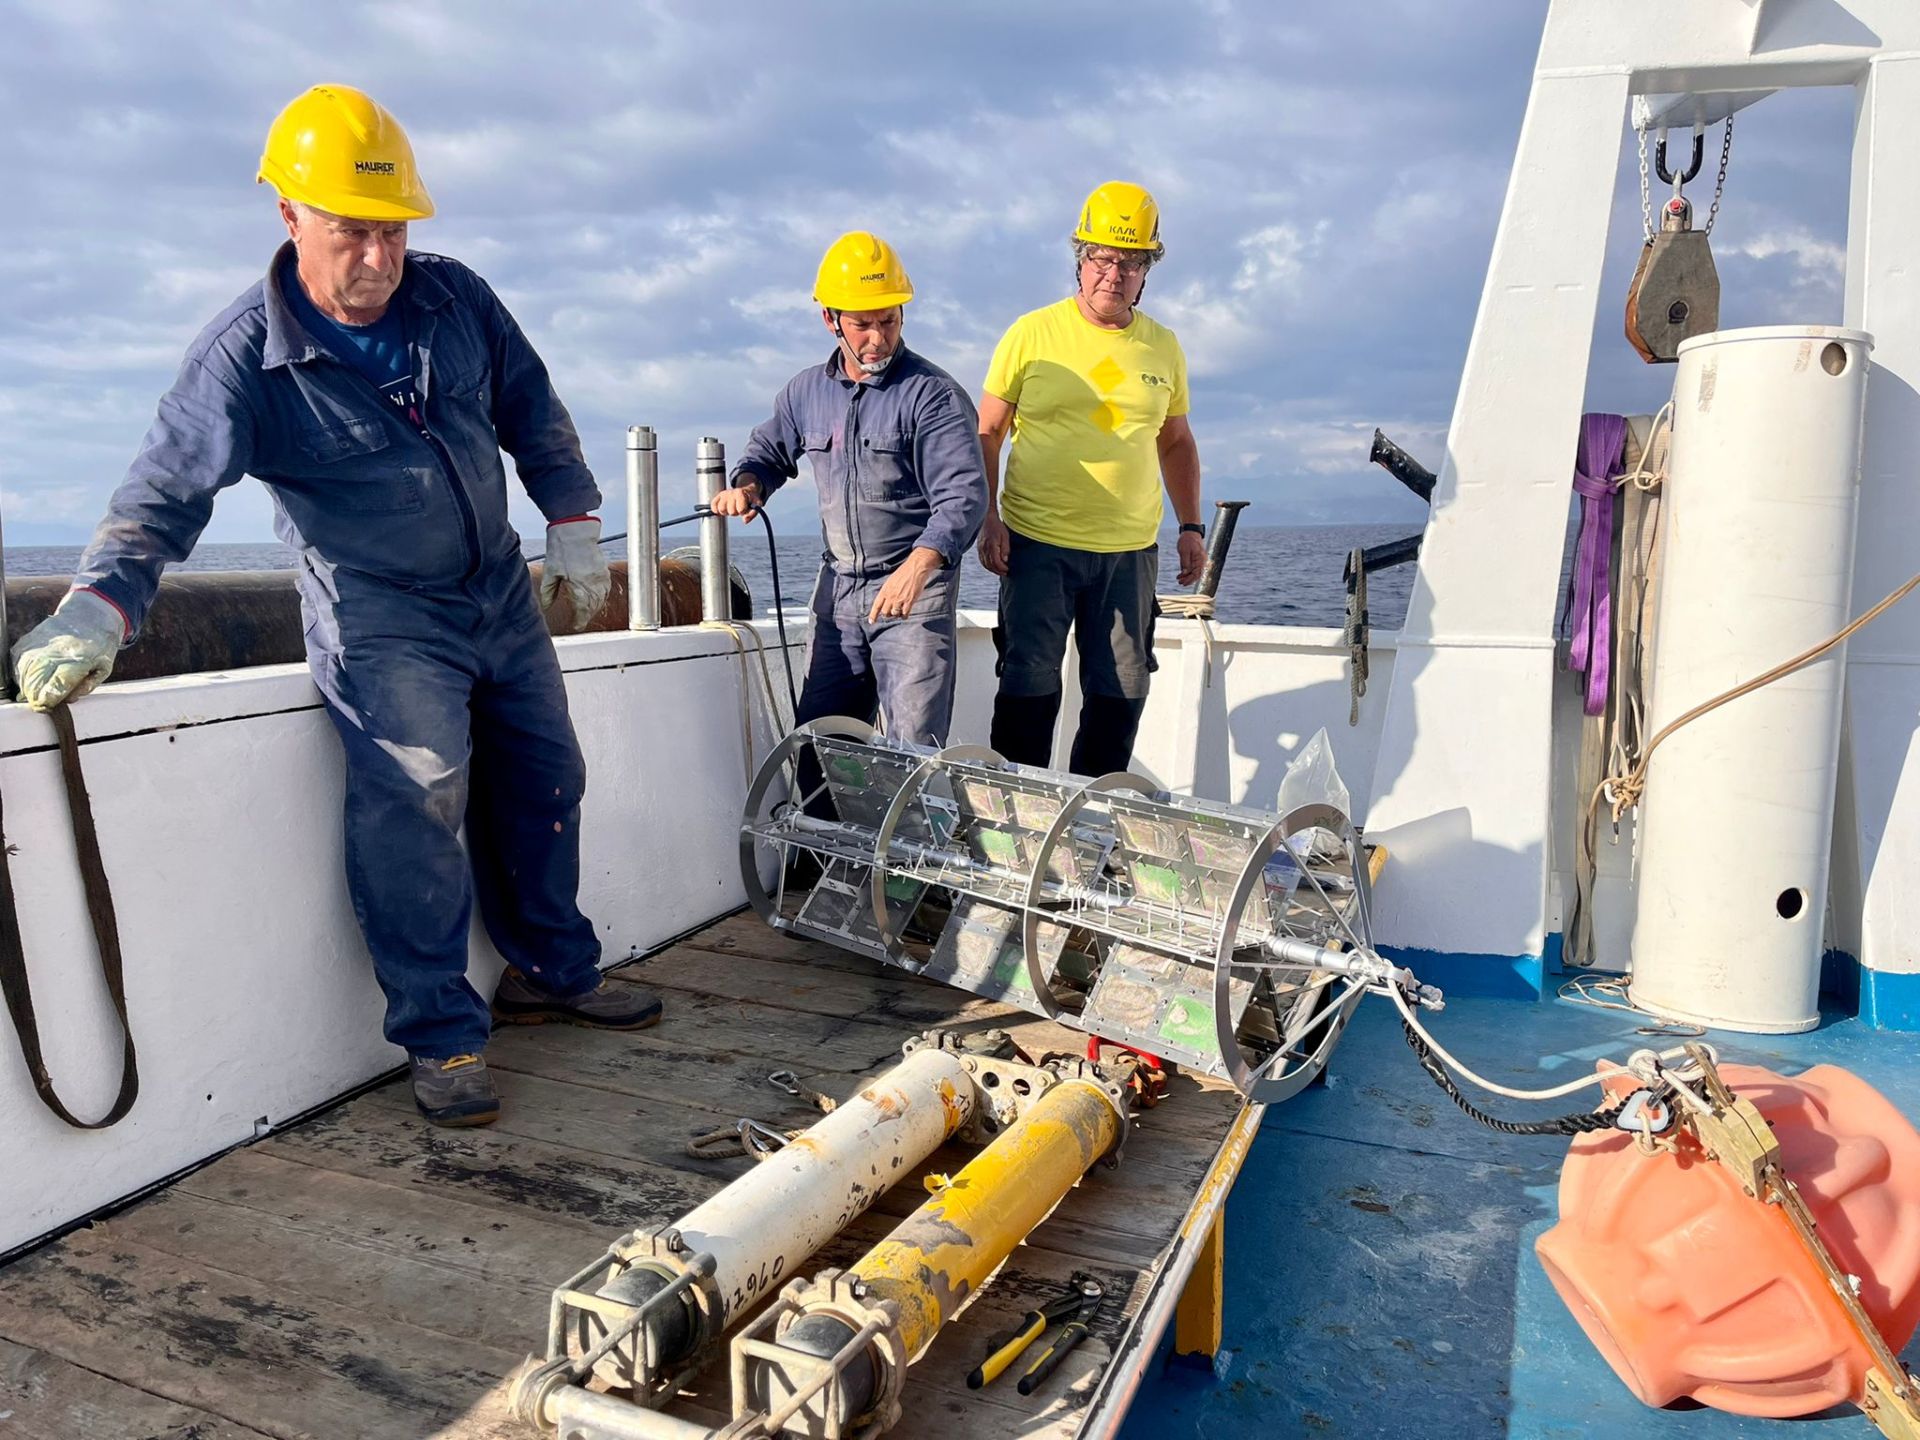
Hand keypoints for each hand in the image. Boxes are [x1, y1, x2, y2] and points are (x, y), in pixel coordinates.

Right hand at [11, 589, 124, 710]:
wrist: (86, 615)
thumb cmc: (97, 645)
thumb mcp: (103, 669)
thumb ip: (85, 687)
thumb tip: (65, 701)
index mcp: (76, 661)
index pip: (54, 689)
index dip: (50, 703)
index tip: (52, 707)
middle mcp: (51, 654)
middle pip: (33, 687)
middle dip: (38, 699)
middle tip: (46, 701)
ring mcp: (34, 648)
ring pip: (21, 679)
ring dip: (29, 688)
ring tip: (42, 688)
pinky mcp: (23, 644)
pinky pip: (15, 667)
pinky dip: (23, 675)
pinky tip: (36, 675)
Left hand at [539, 516, 612, 629]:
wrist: (575, 530)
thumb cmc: (560, 549)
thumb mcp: (550, 571)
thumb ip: (548, 592)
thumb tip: (546, 607)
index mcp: (578, 585)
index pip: (583, 610)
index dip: (580, 620)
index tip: (576, 626)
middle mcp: (592, 583)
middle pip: (593, 606)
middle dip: (587, 615)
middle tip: (580, 620)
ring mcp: (600, 576)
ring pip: (601, 599)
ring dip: (595, 608)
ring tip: (587, 612)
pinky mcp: (604, 570)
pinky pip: (606, 589)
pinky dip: (602, 597)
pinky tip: (596, 599)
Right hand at [709, 481, 760, 521]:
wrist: (745, 491)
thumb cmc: (750, 500)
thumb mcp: (756, 504)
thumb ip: (752, 513)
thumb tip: (745, 520)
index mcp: (740, 493)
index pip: (740, 509)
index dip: (742, 511)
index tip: (744, 508)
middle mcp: (730, 492)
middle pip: (730, 511)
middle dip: (735, 512)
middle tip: (737, 508)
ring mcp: (723, 494)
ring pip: (721, 509)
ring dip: (726, 512)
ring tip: (730, 508)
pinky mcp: (718, 497)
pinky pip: (713, 505)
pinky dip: (716, 510)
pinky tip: (723, 510)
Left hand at [867, 548, 943, 622]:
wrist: (915, 568)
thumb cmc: (903, 573)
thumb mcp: (890, 581)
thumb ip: (887, 591)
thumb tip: (884, 601)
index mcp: (885, 590)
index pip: (876, 605)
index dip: (873, 615)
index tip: (872, 622)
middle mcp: (891, 596)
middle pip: (885, 613)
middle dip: (888, 614)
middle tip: (892, 612)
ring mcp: (900, 599)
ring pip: (894, 614)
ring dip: (896, 615)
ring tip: (900, 611)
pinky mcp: (909, 601)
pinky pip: (904, 614)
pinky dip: (904, 616)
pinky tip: (905, 614)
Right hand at [977, 511, 1010, 575]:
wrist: (986, 519)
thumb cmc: (996, 526)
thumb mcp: (1005, 536)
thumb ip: (1005, 548)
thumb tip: (1005, 560)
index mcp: (991, 546)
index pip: (996, 562)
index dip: (1002, 568)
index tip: (1007, 569)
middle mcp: (984, 549)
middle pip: (990, 565)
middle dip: (998, 571)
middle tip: (1005, 572)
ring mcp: (980, 549)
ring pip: (985, 564)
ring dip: (992, 569)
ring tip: (999, 571)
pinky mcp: (978, 548)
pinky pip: (981, 560)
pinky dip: (986, 565)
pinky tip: (991, 566)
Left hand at [1176, 529, 1205, 586]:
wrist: (1190, 531)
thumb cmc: (1187, 540)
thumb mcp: (1184, 551)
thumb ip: (1185, 563)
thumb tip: (1185, 573)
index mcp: (1200, 559)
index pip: (1196, 574)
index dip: (1190, 580)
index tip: (1183, 583)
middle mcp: (1202, 561)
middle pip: (1196, 574)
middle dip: (1188, 580)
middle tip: (1180, 583)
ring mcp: (1199, 560)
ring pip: (1194, 572)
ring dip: (1187, 577)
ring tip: (1179, 580)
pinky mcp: (1195, 559)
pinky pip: (1192, 568)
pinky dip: (1187, 572)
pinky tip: (1181, 575)